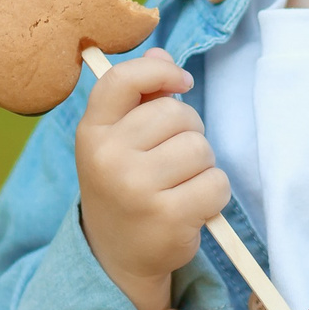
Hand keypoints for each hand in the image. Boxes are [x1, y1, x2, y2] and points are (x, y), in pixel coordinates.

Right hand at [74, 50, 228, 309]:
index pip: (124, 78)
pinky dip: (214, 195)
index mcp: (92, 132)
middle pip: (177, 113)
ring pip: (201, 148)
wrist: (117, 258)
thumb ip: (139, 96)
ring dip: (202, 165)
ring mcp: (135, 188)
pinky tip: (192, 208)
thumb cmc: (125, 186)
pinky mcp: (167, 217)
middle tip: (173, 160)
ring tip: (180, 185)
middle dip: (188, 131)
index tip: (182, 82)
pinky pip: (216, 183)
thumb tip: (162, 52)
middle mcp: (108, 157)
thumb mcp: (118, 140)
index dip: (161, 70)